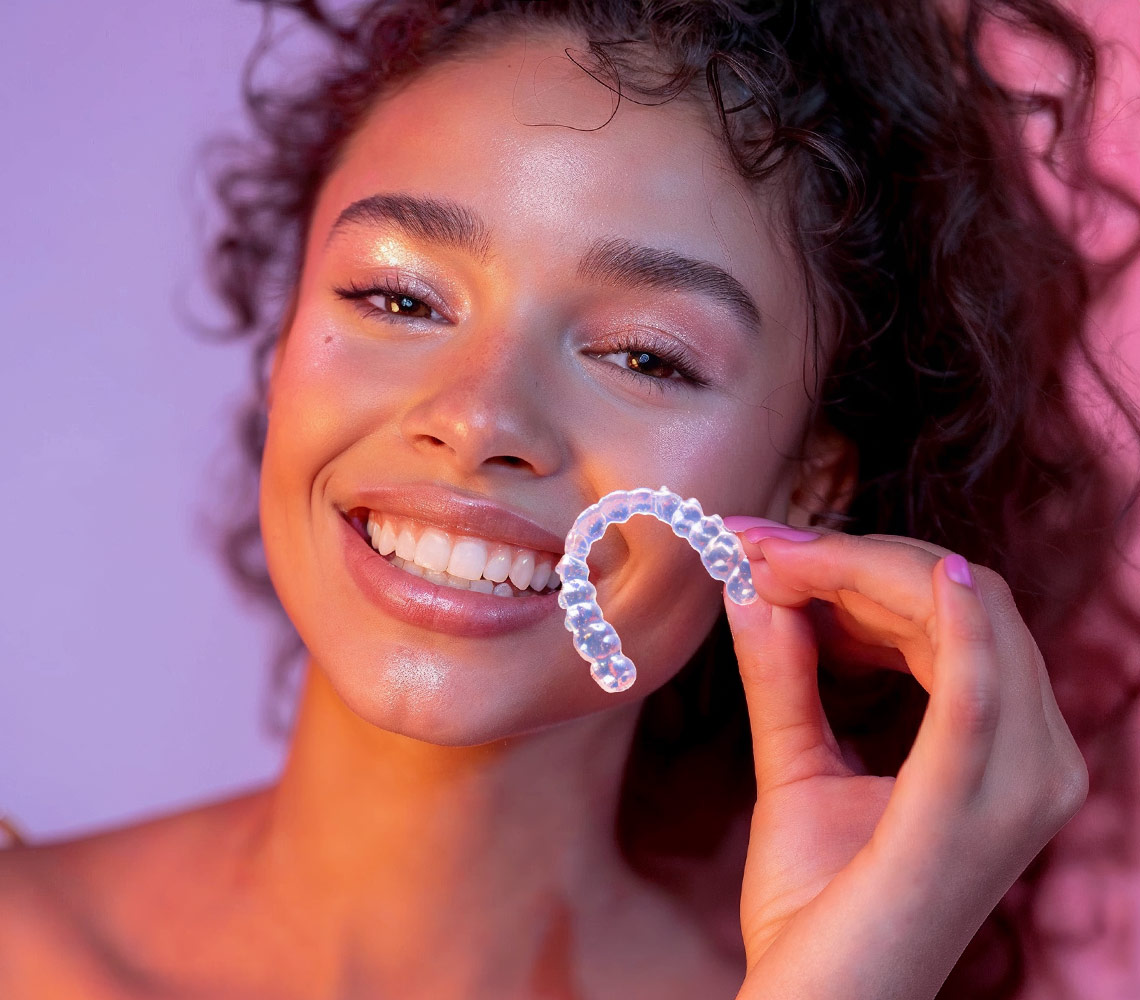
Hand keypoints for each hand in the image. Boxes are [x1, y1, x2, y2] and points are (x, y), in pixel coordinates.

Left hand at [724, 526, 1087, 999]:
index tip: (759, 547)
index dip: (855, 563)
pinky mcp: (974, 807)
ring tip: (770, 560)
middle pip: (960, 597)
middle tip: (752, 544)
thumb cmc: (816, 900)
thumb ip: (782, 674)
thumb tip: (749, 583)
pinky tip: (934, 575)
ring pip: (965, 616)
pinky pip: (980, 690)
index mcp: (998, 746)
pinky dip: (961, 623)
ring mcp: (1015, 784)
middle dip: (850, 557)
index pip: (947, 611)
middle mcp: (1031, 759)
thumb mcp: (795, 763)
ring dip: (861, 572)